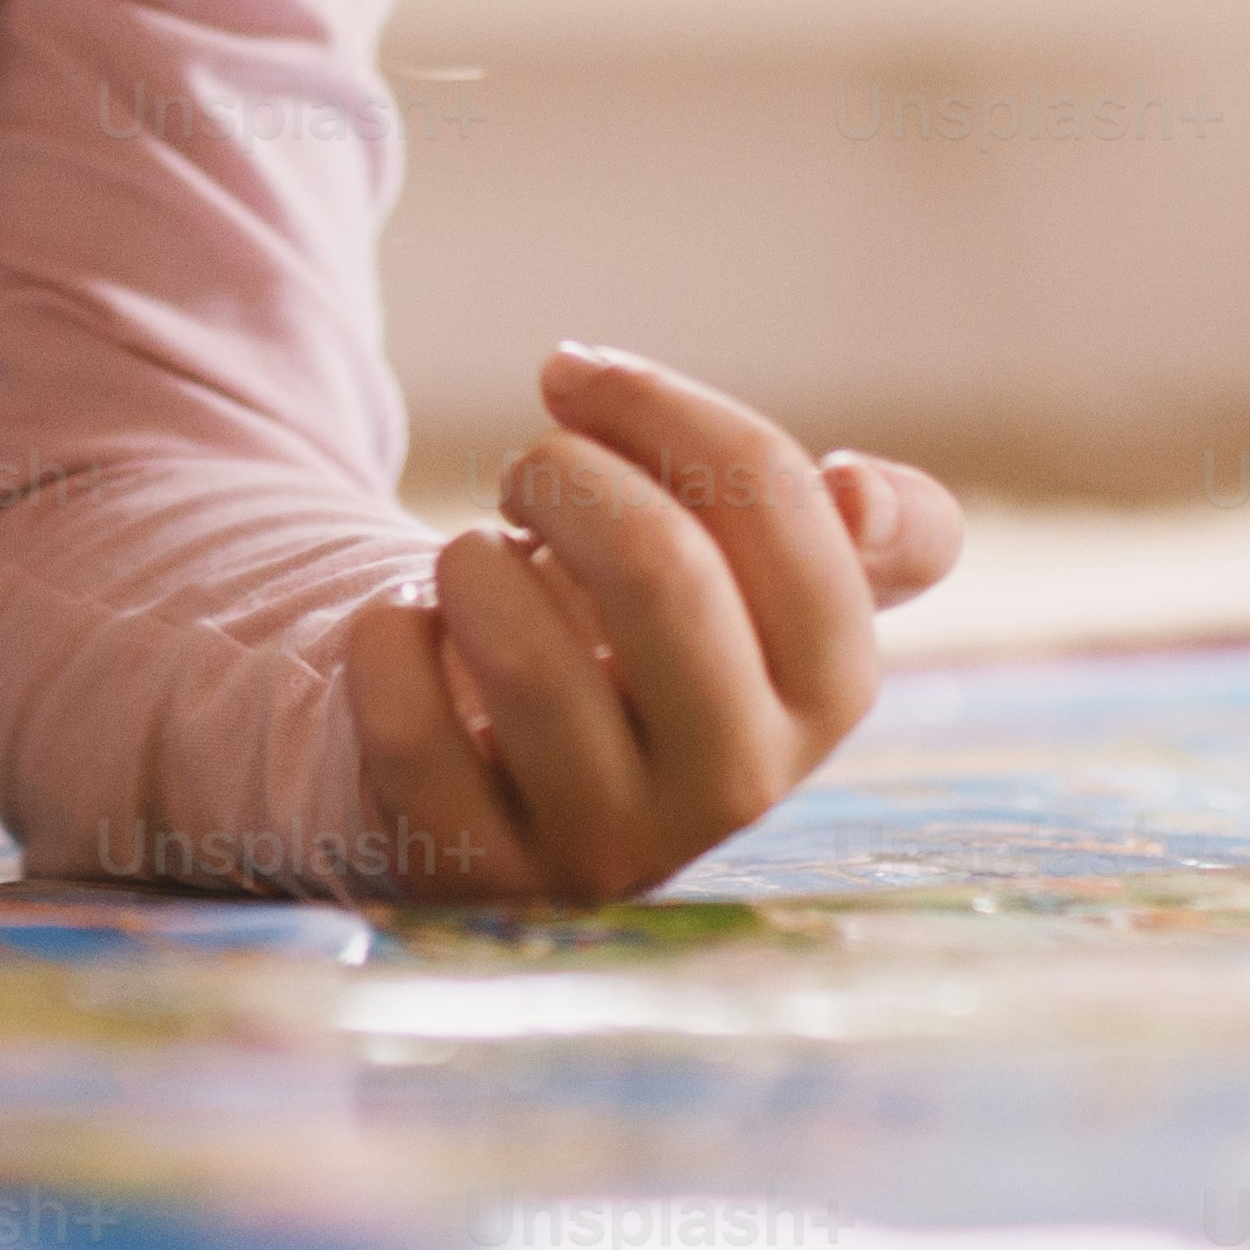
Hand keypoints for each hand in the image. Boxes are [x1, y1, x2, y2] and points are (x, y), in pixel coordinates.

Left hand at [333, 345, 966, 907]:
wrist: (506, 769)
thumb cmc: (641, 634)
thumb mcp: (757, 577)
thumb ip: (840, 526)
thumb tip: (862, 495)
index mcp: (827, 693)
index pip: (782, 511)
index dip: (663, 406)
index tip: (577, 376)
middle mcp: (735, 787)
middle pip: (665, 573)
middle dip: (563, 476)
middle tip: (524, 473)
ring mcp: (603, 847)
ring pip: (522, 655)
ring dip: (467, 561)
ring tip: (470, 566)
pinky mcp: (476, 872)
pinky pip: (408, 726)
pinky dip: (387, 636)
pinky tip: (413, 634)